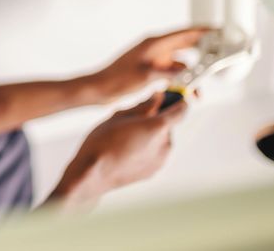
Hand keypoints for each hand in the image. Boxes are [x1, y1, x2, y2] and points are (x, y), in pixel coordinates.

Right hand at [48, 93, 186, 207]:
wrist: (91, 174)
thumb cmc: (102, 142)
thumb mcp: (120, 115)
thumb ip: (144, 106)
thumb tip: (158, 97)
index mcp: (157, 127)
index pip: (181, 110)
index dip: (178, 102)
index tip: (171, 98)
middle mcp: (164, 145)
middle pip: (167, 126)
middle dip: (155, 120)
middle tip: (132, 121)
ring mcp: (160, 161)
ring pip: (161, 141)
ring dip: (150, 136)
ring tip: (126, 138)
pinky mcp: (153, 172)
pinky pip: (155, 154)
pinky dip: (146, 150)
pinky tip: (126, 151)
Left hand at [78, 27, 208, 103]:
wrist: (100, 89)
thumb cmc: (116, 79)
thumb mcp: (145, 76)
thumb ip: (166, 73)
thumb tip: (185, 74)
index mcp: (154, 44)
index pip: (184, 34)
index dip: (203, 32)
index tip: (218, 31)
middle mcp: (155, 49)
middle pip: (185, 46)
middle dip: (203, 52)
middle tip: (219, 57)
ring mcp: (153, 59)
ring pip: (180, 64)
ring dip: (191, 74)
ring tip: (199, 89)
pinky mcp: (151, 70)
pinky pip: (171, 73)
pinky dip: (180, 81)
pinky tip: (187, 92)